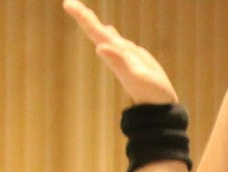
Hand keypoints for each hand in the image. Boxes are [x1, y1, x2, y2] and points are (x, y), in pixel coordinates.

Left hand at [63, 0, 178, 104]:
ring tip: (84, 11)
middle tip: (69, 3)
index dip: (82, 17)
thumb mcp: (135, 76)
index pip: (95, 31)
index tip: (68, 3)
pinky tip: (108, 29)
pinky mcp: (134, 57)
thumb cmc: (149, 92)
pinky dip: (111, 33)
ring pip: (106, 34)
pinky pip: (119, 41)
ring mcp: (124, 55)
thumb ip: (118, 61)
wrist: (159, 106)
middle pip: (96, 31)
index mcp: (114, 54)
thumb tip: (99, 47)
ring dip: (94, 23)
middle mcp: (116, 53)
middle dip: (84, 16)